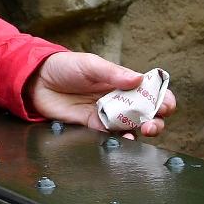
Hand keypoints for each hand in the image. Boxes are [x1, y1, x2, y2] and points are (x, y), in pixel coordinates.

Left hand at [25, 52, 177, 137]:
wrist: (36, 81)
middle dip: (156, 119)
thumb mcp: (91, 64)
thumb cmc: (65, 67)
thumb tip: (139, 79)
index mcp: (122, 82)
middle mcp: (118, 99)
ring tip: (144, 130)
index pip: (150, 92)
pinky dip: (121, 139)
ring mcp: (106, 114)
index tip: (167, 104)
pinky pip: (111, 136)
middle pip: (146, 113)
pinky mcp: (92, 127)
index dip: (163, 99)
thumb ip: (114, 73)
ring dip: (142, 131)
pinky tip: (125, 138)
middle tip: (154, 123)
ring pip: (132, 127)